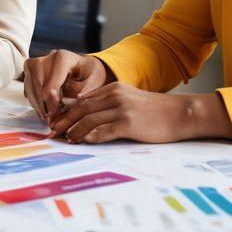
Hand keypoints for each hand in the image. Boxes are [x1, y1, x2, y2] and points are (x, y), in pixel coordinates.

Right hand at [23, 50, 108, 120]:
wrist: (84, 65)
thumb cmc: (90, 73)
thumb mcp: (94, 83)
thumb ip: (81, 97)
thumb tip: (66, 109)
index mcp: (63, 58)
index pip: (51, 87)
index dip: (52, 106)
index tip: (56, 117)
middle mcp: (47, 57)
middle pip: (38, 87)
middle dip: (42, 106)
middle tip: (49, 120)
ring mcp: (38, 61)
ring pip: (30, 87)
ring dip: (36, 104)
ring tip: (45, 115)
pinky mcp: (31, 68)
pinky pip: (27, 86)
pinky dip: (33, 99)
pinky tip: (42, 107)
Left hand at [47, 83, 197, 143]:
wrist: (179, 114)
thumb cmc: (155, 111)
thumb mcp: (129, 100)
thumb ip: (108, 103)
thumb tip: (86, 112)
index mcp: (113, 89)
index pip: (82, 100)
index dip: (66, 111)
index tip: (55, 121)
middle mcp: (114, 96)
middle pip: (81, 109)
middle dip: (64, 120)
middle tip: (51, 131)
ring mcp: (121, 108)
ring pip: (88, 120)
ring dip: (73, 130)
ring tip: (64, 139)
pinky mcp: (128, 123)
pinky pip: (103, 131)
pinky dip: (89, 137)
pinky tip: (81, 142)